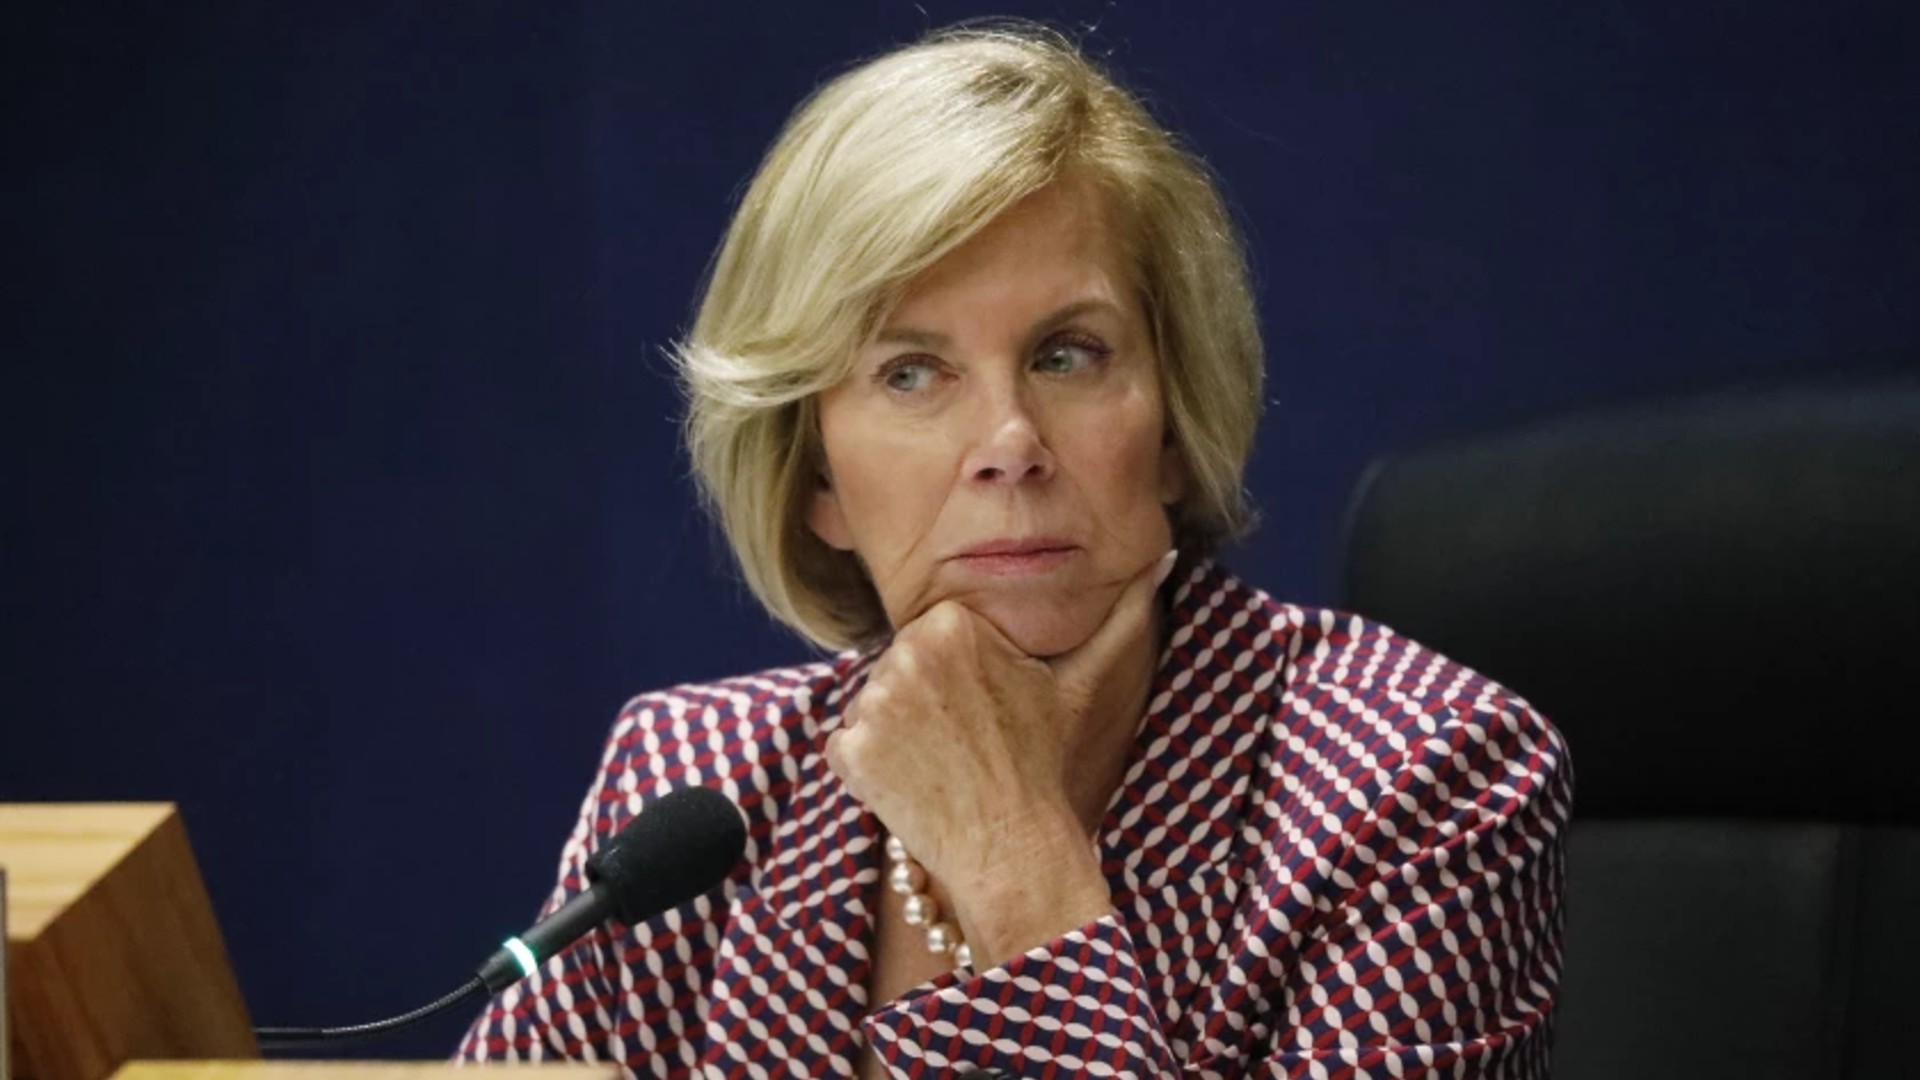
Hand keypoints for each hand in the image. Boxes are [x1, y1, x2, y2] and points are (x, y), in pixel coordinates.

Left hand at [824, 549, 1175, 965]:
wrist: (1011, 845)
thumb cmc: (1044, 762)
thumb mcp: (1082, 681)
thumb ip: (1122, 614)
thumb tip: (1163, 558)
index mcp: (952, 624)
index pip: (933, 636)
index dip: (956, 676)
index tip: (983, 709)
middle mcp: (904, 653)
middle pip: (898, 667)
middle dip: (922, 700)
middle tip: (964, 741)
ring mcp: (871, 703)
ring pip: (872, 705)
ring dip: (896, 733)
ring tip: (942, 763)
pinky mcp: (848, 749)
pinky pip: (848, 745)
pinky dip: (871, 767)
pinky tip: (913, 784)